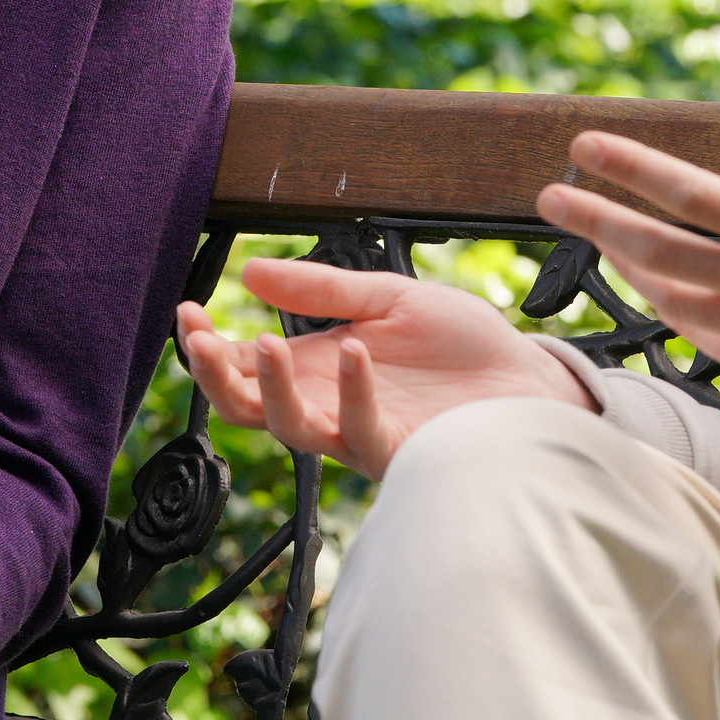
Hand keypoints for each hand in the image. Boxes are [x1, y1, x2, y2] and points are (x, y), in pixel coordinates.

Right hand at [176, 254, 594, 479]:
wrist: (531, 381)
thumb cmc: (465, 348)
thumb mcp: (388, 299)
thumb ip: (322, 289)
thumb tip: (248, 271)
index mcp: (318, 368)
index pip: (244, 365)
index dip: (207, 344)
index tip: (188, 310)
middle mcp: (330, 404)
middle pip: (247, 407)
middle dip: (215, 375)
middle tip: (201, 338)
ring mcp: (362, 430)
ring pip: (291, 428)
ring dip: (269, 388)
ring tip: (263, 342)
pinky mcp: (402, 448)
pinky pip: (362, 430)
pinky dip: (353, 392)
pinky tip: (354, 351)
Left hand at [533, 30, 719, 417]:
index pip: (691, 195)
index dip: (628, 166)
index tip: (582, 145)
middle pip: (658, 253)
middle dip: (595, 222)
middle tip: (546, 199)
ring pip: (672, 302)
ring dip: (628, 267)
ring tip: (600, 237)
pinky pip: (703, 342)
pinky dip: (672, 311)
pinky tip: (656, 287)